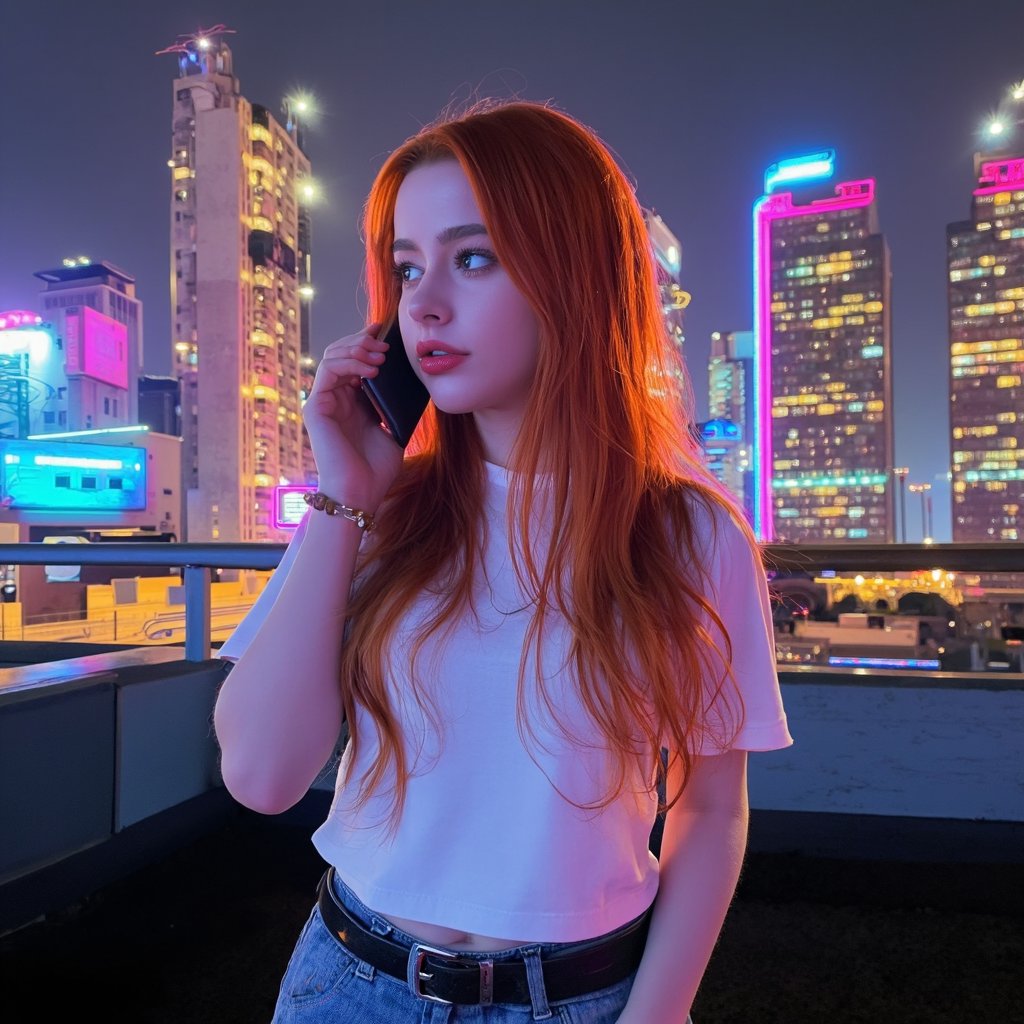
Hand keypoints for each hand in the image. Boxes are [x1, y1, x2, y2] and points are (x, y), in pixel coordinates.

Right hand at [302, 323, 404, 508]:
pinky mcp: (315, 408)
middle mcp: (334, 400)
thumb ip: (395, 407)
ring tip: (379, 354)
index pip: (355, 362)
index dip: (367, 344)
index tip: (385, 331)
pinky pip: (327, 371)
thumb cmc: (376, 470)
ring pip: (332, 357)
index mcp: (352, 403)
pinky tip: (370, 369)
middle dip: (362, 342)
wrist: (360, 493)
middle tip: (384, 342)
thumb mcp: (394, 431)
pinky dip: (348, 363)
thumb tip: (412, 381)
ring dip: (356, 349)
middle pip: (341, 354)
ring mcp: (323, 403)